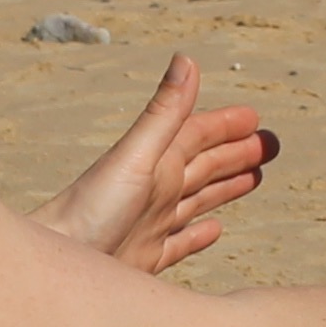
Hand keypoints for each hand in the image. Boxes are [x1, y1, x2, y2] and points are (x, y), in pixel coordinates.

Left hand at [33, 53, 276, 275]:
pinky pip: (181, 242)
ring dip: (226, 187)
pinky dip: (201, 234)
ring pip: (198, 199)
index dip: (226, 125)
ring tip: (255, 178)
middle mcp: (154, 190)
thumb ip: (163, 113)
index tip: (256, 118)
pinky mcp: (146, 259)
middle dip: (235, 153)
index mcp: (154, 163)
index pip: (197, 135)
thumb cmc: (88, 211)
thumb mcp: (134, 157)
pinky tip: (216, 230)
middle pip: (203, 165)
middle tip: (271, 146)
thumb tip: (187, 59)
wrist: (55, 267)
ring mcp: (150, 225)